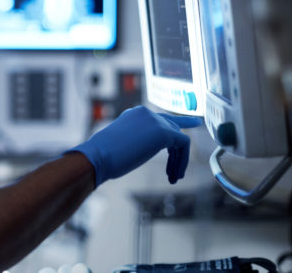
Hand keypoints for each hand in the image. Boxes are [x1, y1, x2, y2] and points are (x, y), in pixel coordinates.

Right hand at [67, 105, 202, 185]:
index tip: (193, 124)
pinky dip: (182, 160)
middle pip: (173, 128)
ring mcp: (155, 120)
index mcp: (135, 114)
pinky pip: (183, 144)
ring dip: (179, 160)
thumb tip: (145, 147)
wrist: (98, 156)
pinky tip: (176, 174)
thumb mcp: (123, 143)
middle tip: (177, 171)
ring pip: (179, 138)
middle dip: (178, 151)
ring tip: (174, 178)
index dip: (177, 125)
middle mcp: (146, 113)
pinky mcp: (163, 132)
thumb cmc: (104, 156)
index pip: (160, 118)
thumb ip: (137, 139)